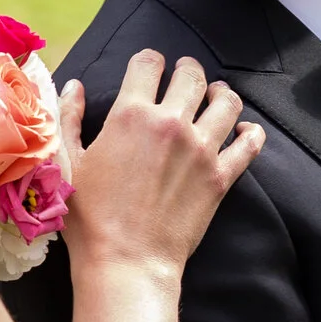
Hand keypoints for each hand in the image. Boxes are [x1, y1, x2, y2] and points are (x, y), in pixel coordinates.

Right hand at [60, 50, 263, 279]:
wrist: (127, 262)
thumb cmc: (90, 217)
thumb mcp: (69, 161)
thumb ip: (70, 117)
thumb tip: (75, 85)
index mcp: (131, 114)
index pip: (148, 63)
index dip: (149, 60)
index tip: (150, 65)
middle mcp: (171, 123)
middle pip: (192, 76)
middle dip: (188, 68)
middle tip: (185, 73)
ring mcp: (202, 149)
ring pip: (226, 102)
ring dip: (221, 93)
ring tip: (216, 95)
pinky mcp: (221, 177)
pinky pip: (249, 145)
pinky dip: (251, 133)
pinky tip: (244, 131)